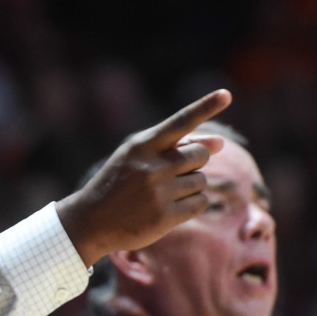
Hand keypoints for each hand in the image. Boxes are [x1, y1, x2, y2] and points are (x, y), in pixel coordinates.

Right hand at [55, 89, 232, 265]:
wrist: (91, 221)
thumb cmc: (118, 184)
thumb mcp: (137, 157)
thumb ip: (176, 146)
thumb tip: (220, 142)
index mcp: (142, 146)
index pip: (180, 122)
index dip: (205, 107)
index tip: (226, 94)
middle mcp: (152, 166)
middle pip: (200, 154)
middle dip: (195, 162)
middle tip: (172, 173)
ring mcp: (159, 192)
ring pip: (201, 180)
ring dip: (191, 186)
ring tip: (165, 193)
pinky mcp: (165, 217)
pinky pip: (200, 203)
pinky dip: (193, 204)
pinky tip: (172, 207)